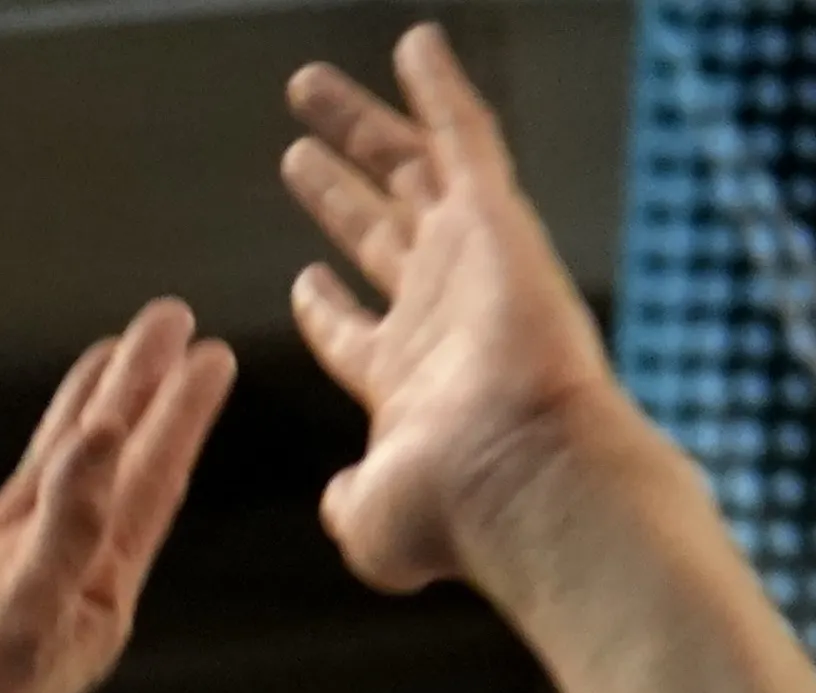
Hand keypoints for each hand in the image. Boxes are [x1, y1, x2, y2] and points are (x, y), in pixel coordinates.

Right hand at [0, 299, 233, 692]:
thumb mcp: (21, 625)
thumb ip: (66, 529)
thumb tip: (106, 437)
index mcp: (87, 598)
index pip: (147, 489)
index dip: (179, 419)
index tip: (212, 352)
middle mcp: (42, 584)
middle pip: (103, 468)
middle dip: (136, 394)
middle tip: (168, 321)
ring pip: (35, 479)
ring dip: (67, 415)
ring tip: (99, 352)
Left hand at [284, 25, 629, 596]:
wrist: (520, 476)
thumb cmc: (452, 514)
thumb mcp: (371, 522)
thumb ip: (349, 504)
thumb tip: (336, 499)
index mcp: (404, 378)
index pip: (355, 329)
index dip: (327, 304)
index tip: (303, 278)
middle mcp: (439, 310)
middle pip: (378, 231)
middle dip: (336, 189)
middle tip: (295, 150)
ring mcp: (469, 259)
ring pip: (407, 169)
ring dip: (360, 125)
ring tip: (304, 86)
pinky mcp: (496, 219)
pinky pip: (464, 133)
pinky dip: (439, 87)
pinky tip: (413, 43)